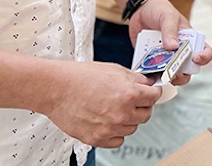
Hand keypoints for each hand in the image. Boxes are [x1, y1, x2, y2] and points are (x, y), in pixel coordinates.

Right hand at [41, 60, 162, 147]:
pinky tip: (108, 121)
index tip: (151, 92)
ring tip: (114, 108)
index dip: (153, 92)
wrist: (56, 89)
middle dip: (142, 106)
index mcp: (129, 94)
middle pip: (146, 115)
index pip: (154, 97)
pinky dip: (116, 133)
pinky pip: (117, 141)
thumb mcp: (114, 70)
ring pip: (132, 128)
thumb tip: (148, 84)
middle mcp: (121, 114)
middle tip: (133, 100)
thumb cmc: (81, 77)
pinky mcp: (97, 139)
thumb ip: (135, 79)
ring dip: (128, 120)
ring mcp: (110, 129)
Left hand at [128, 0, 211, 84]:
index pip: (204, 51)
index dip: (204, 57)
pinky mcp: (153, 61)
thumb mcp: (167, 16)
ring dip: (167, 78)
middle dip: (183, 75)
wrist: (140, 10)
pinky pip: (153, 73)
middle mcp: (180, 51)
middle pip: (188, 70)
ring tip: (161, 77)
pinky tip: (146, 76)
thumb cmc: (160, 9)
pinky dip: (151, 77)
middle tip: (175, 74)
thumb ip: (170, 30)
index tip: (196, 58)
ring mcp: (166, 57)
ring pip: (171, 75)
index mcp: (190, 39)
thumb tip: (173, 47)